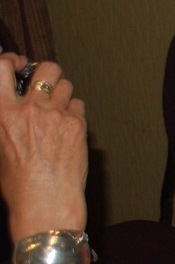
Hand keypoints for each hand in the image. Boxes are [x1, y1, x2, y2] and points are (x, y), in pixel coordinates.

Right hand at [0, 54, 88, 240]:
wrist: (45, 202)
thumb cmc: (18, 184)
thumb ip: (6, 118)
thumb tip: (13, 102)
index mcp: (2, 113)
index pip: (2, 66)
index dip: (12, 60)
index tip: (17, 64)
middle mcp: (30, 108)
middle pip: (47, 68)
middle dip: (47, 72)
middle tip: (45, 84)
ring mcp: (56, 114)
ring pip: (66, 85)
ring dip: (62, 94)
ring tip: (56, 111)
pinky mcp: (77, 124)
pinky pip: (78, 105)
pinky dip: (73, 112)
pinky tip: (67, 128)